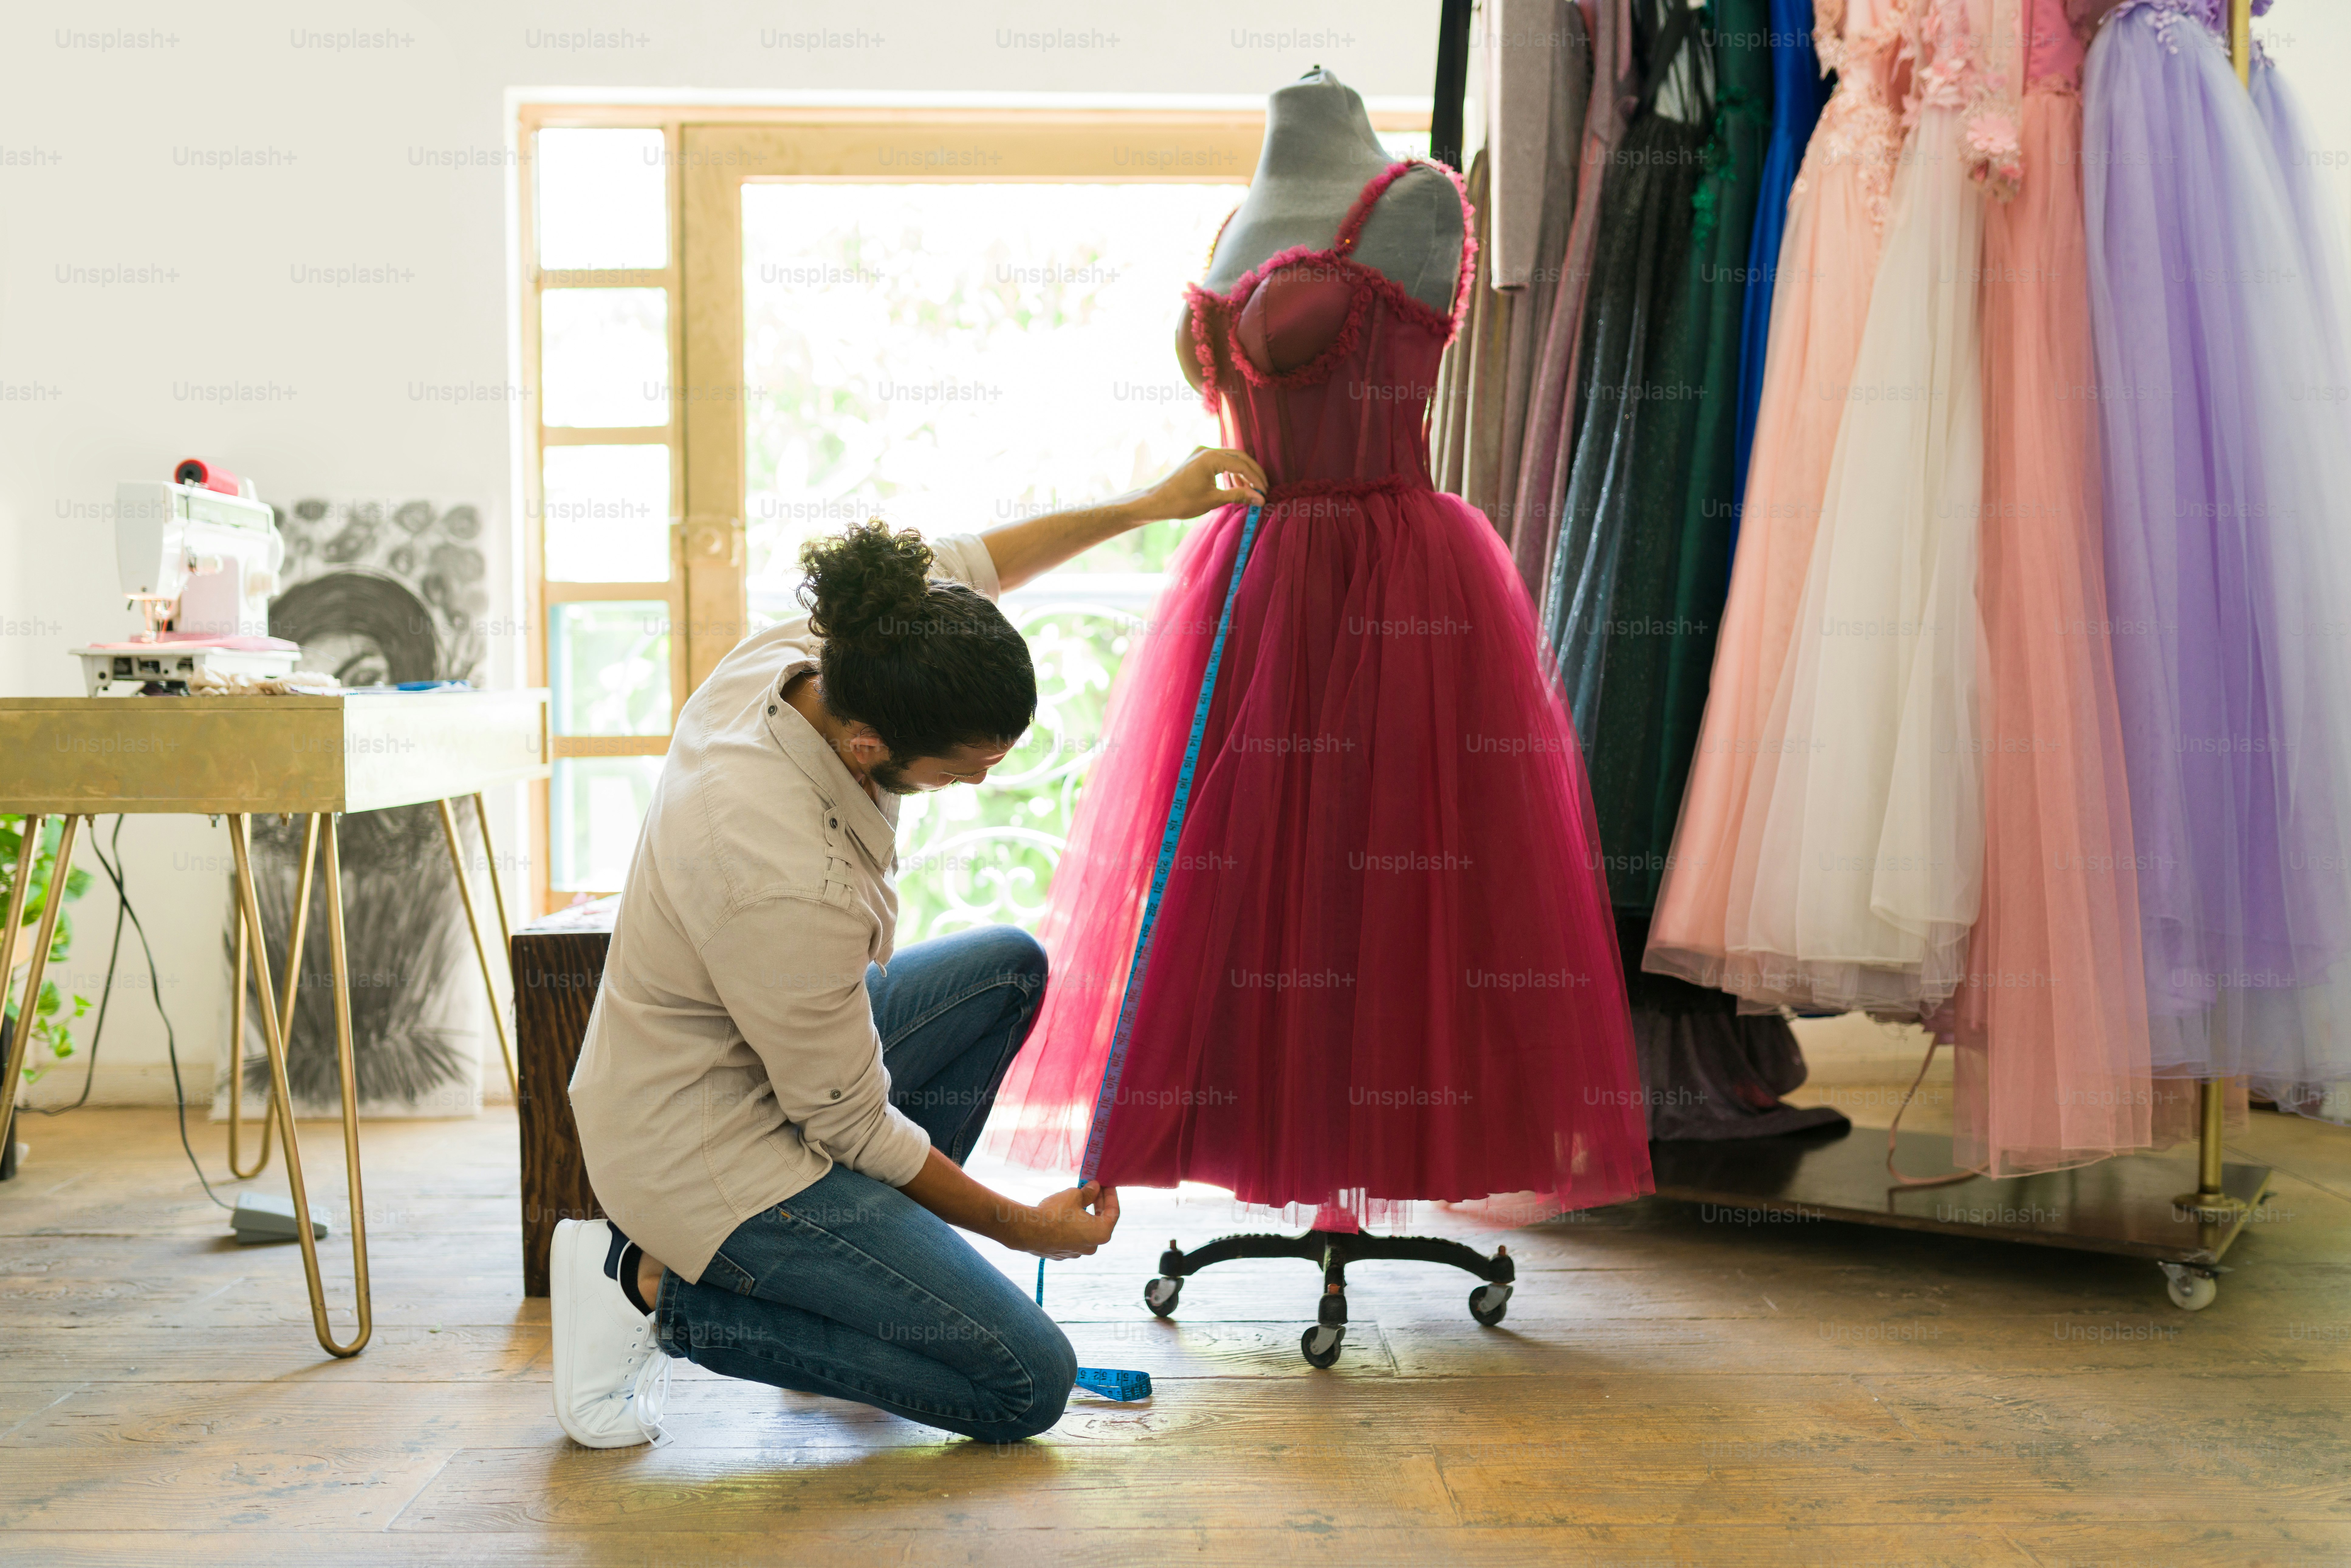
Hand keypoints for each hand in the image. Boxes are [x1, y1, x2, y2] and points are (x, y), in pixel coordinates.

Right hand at [1014, 1181, 1120, 1259]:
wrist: (1028, 1232)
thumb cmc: (1054, 1213)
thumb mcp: (1074, 1196)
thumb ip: (1088, 1192)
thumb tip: (1094, 1187)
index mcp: (1101, 1233)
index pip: (1113, 1212)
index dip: (1111, 1195)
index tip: (1107, 1184)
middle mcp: (1092, 1246)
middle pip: (1100, 1221)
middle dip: (1098, 1204)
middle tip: (1094, 1188)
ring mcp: (1077, 1252)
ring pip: (1085, 1230)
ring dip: (1085, 1214)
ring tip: (1078, 1198)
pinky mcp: (1063, 1253)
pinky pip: (1072, 1236)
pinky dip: (1073, 1225)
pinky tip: (1065, 1213)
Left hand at [1139, 446, 1267, 520]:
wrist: (1156, 502)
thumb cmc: (1182, 502)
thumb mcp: (1213, 500)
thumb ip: (1239, 496)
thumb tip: (1260, 499)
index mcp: (1211, 457)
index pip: (1242, 464)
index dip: (1256, 478)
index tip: (1265, 491)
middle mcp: (1206, 450)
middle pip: (1239, 457)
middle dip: (1252, 473)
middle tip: (1263, 488)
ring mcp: (1201, 454)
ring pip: (1230, 459)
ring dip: (1242, 474)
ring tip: (1251, 491)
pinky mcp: (1197, 460)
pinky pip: (1220, 463)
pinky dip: (1230, 473)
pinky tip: (1236, 487)